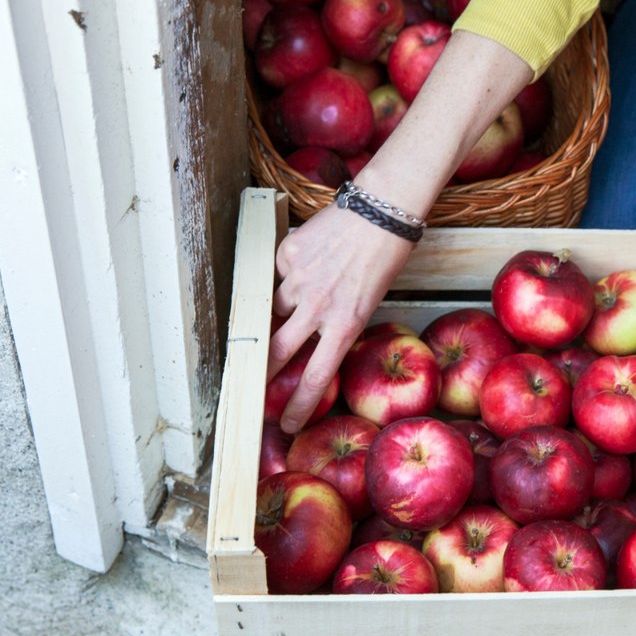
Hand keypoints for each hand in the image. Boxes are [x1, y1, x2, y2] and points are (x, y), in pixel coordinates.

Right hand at [268, 203, 415, 432]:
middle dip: (260, 371)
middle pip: (276, 351)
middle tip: (251, 386)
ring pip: (272, 307)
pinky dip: (288, 272)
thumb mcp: (368, 303)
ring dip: (280, 308)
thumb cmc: (384, 259)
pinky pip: (277, 273)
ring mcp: (299, 280)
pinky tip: (310, 258)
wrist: (380, 211)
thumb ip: (336, 323)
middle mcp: (318, 307)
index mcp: (345, 325)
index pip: (315, 378)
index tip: (287, 424)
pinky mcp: (287, 254)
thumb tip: (307, 340)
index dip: (299, 406)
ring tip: (305, 290)